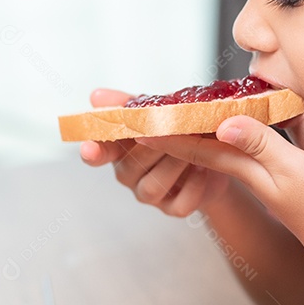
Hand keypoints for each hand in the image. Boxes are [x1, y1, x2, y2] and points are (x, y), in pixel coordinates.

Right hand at [79, 89, 229, 216]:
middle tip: (175, 129)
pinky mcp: (173, 208)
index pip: (98, 154)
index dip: (92, 153)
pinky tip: (203, 169)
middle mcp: (130, 175)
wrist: (213, 156)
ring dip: (175, 165)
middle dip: (154, 146)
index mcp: (120, 151)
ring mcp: (150, 194)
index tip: (90, 149)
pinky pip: (180, 203)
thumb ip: (129, 104)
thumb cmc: (177, 132)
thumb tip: (97, 95)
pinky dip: (194, 185)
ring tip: (194, 146)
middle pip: (130, 167)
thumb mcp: (156, 111)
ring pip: (153, 187)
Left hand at [137, 115, 303, 251]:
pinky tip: (208, 124)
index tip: (133, 119)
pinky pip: (226, 148)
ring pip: (206, 144)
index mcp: (239, 166)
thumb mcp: (291, 168)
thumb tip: (224, 125)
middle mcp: (238, 167)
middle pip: (191, 143)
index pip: (191, 145)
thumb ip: (260, 144)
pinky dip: (210, 133)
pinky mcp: (262, 170)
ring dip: (180, 129)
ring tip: (155, 112)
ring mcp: (249, 170)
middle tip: (129, 111)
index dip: (162, 131)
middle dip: (160, 128)